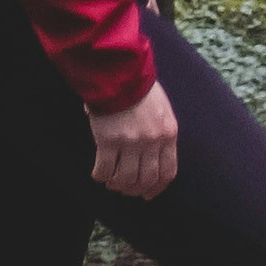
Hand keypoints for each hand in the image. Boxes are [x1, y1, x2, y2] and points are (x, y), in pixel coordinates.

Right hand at [89, 78, 177, 200]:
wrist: (119, 70)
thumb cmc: (139, 86)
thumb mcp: (162, 108)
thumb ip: (160, 132)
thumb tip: (152, 156)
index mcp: (168, 133)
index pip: (168, 172)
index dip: (157, 188)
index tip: (148, 194)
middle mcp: (152, 141)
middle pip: (146, 179)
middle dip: (135, 189)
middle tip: (125, 189)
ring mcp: (130, 142)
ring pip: (125, 179)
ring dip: (117, 185)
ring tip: (111, 182)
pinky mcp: (108, 140)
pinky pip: (104, 169)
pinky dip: (100, 175)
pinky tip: (98, 174)